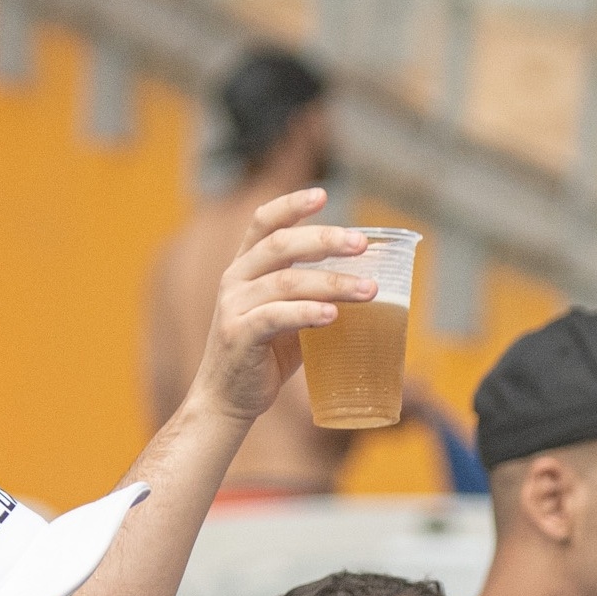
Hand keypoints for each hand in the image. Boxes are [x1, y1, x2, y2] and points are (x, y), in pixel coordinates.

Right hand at [184, 188, 376, 428]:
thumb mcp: (287, 320)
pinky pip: (276, 317)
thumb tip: (363, 287)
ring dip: (332, 283)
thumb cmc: (262, 359)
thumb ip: (311, 298)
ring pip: (287, 282)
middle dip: (325, 240)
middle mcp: (236, 280)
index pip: (264, 223)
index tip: (322, 194)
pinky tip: (333, 314)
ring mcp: (235, 306)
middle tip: (362, 244)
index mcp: (245, 268)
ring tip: (369, 290)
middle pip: (282, 246)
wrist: (227, 401)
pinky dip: (307, 313)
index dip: (291, 205)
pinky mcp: (239, 336)